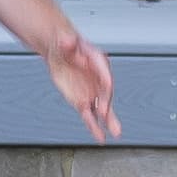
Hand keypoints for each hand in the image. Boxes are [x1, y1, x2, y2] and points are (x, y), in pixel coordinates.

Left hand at [44, 27, 120, 142]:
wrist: (60, 52)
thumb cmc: (66, 45)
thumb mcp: (65, 40)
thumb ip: (67, 42)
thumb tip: (67, 39)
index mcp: (97, 63)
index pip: (104, 72)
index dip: (105, 78)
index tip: (108, 85)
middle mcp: (98, 80)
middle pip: (105, 93)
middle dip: (106, 103)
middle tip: (106, 113)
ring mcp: (91, 91)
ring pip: (101, 109)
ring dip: (107, 121)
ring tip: (116, 133)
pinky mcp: (82, 100)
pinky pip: (89, 115)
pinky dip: (94, 126)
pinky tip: (100, 137)